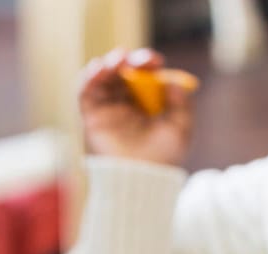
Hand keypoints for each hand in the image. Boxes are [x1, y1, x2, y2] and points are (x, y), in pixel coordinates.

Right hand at [79, 48, 194, 165]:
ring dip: (107, 65)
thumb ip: (182, 105)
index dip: (147, 63)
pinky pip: (86, 93)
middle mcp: (126, 103)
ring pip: (103, 78)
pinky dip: (89, 78)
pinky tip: (98, 69)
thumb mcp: (180, 129)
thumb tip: (174, 82)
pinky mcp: (92, 117)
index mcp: (147, 102)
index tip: (153, 61)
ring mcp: (108, 109)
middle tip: (131, 59)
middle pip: (122, 72)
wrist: (141, 180)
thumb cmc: (163, 158)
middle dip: (127, 60)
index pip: (144, 75)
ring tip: (116, 62)